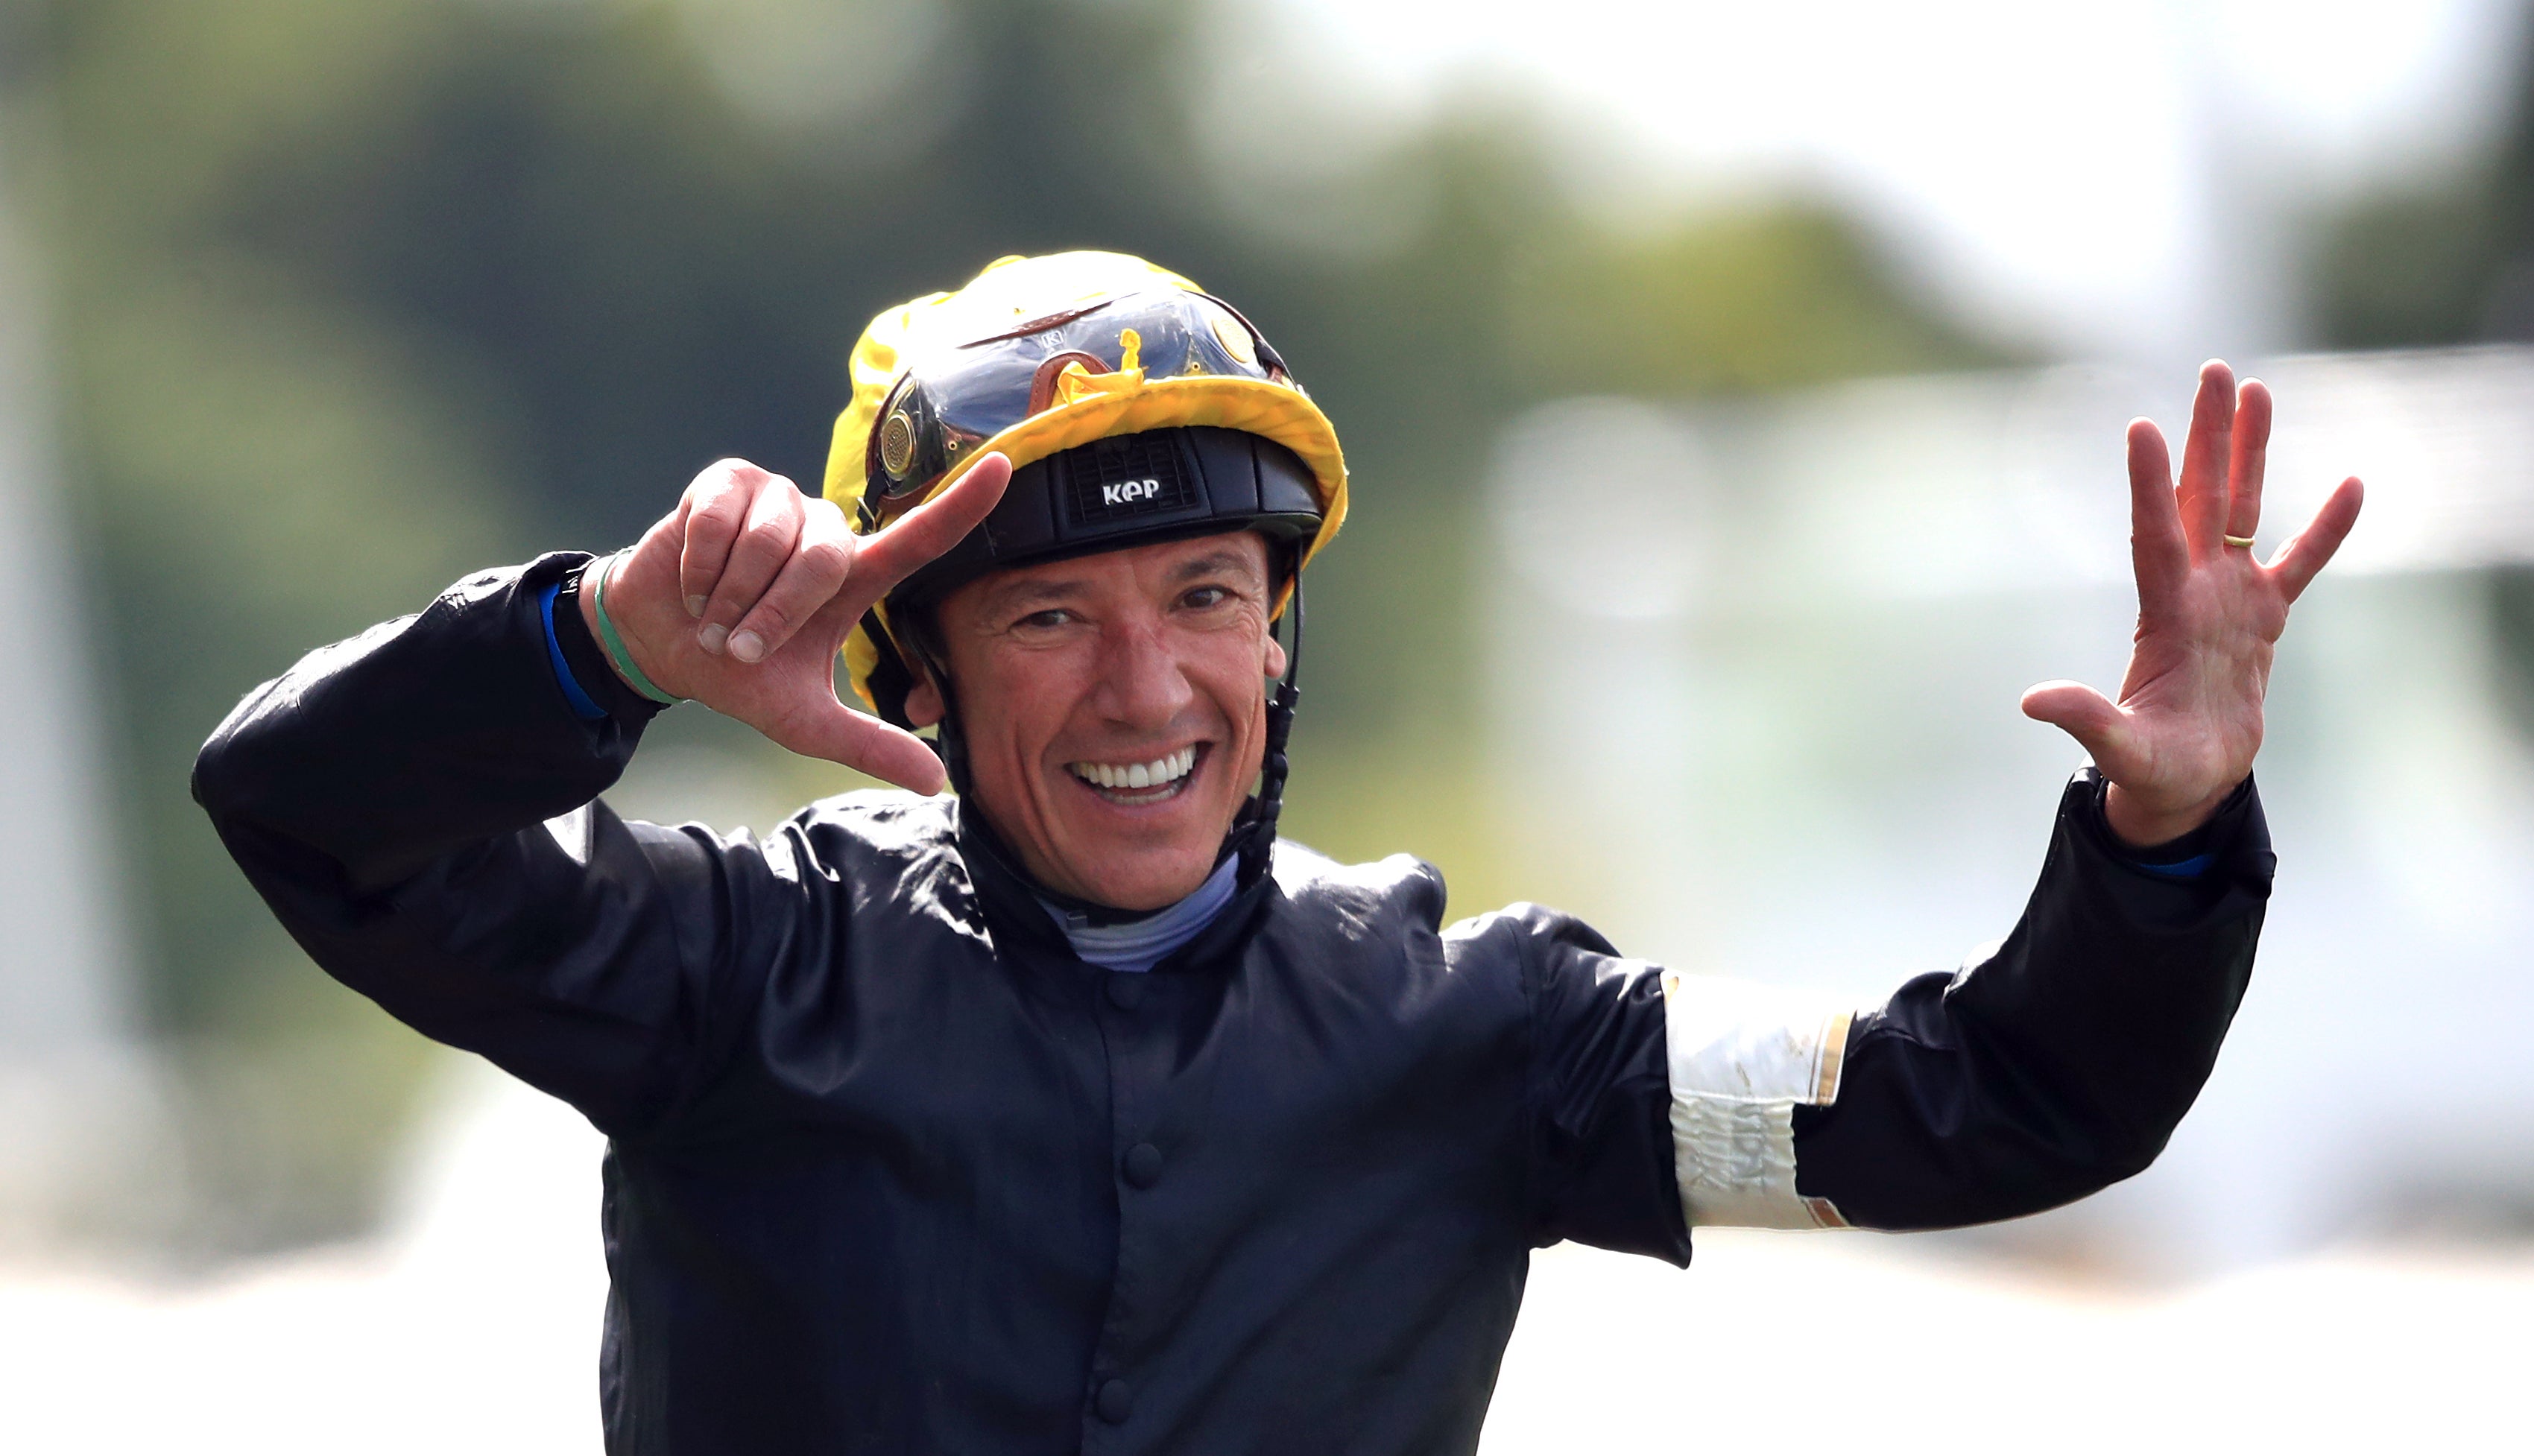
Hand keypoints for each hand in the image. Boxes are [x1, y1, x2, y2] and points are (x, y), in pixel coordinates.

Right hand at [579, 454, 1011, 793]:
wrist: (659, 644)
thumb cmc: (737, 672)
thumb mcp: (804, 721)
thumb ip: (868, 744)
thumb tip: (935, 782)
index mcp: (855, 576)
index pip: (921, 537)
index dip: (963, 504)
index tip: (1004, 469)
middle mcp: (826, 530)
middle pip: (825, 558)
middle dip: (776, 613)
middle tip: (741, 644)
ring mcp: (780, 498)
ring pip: (768, 541)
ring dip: (731, 595)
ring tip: (713, 615)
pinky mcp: (731, 481)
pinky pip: (721, 522)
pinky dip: (700, 567)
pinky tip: (691, 581)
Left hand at [2021, 361, 2363, 846]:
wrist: (2185, 784)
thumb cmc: (2150, 769)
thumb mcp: (2119, 748)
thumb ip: (2085, 720)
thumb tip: (2032, 703)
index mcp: (2162, 614)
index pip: (2153, 535)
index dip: (2147, 484)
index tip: (2140, 426)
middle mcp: (2194, 592)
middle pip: (2202, 498)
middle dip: (2209, 436)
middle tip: (2214, 371)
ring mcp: (2230, 600)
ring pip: (2245, 511)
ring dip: (2251, 453)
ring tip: (2257, 391)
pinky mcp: (2263, 620)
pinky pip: (2302, 562)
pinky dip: (2328, 528)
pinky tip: (2353, 483)